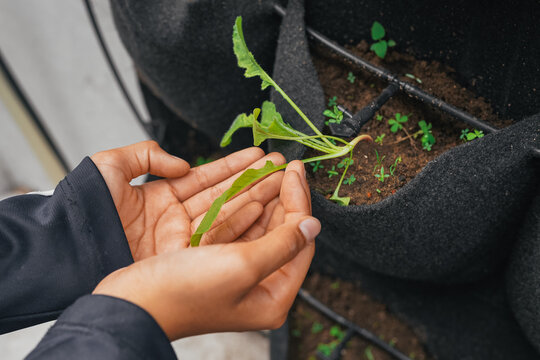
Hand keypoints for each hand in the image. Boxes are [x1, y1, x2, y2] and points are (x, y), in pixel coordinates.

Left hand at [91, 141, 285, 260]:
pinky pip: (217, 235)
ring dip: (254, 197)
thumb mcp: (110, 166)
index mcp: (159, 195)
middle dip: (252, 180)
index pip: (205, 176)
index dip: (232, 165)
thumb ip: (146, 155)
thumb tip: (180, 163)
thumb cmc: (86, 208)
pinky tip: (262, 208)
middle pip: (222, 194)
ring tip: (281, 183)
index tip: (257, 155)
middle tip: (280, 167)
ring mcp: (180, 237)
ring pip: (225, 213)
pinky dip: (241, 221)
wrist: (71, 248)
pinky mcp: (182, 254)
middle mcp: (174, 217)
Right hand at [93, 161, 319, 339]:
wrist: (130, 303)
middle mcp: (257, 286)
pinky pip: (236, 228)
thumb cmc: (182, 292)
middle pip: (280, 231)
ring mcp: (235, 273)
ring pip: (258, 226)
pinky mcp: (215, 263)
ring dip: (263, 194)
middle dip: (283, 195)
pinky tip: (246, 185)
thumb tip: (312, 225)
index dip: (299, 202)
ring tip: (271, 165)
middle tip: (286, 164)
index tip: (295, 172)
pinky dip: (241, 205)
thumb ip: (283, 244)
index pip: (299, 241)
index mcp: (272, 297)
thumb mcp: (242, 266)